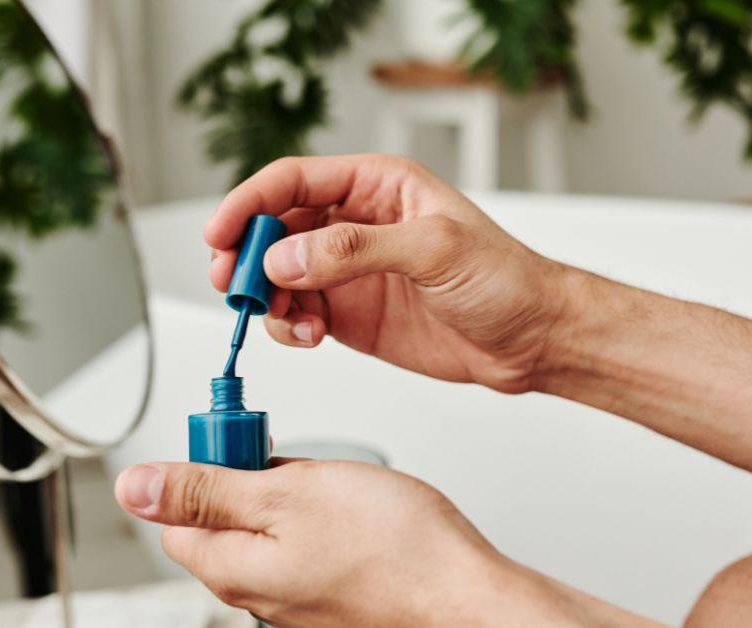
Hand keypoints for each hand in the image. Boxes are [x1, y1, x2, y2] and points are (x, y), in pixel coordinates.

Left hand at [113, 460, 634, 626]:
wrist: (466, 595)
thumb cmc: (395, 549)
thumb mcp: (290, 495)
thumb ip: (207, 491)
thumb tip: (136, 487)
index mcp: (231, 568)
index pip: (176, 514)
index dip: (206, 465)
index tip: (245, 444)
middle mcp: (256, 595)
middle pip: (225, 521)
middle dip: (256, 480)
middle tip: (302, 466)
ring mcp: (296, 601)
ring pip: (272, 531)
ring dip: (296, 500)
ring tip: (341, 490)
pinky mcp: (332, 598)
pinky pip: (309, 548)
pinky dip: (327, 523)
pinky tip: (361, 515)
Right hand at [205, 154, 568, 392]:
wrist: (531, 338)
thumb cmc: (504, 278)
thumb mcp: (435, 250)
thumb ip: (358, 250)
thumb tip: (288, 257)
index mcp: (377, 185)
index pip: (294, 181)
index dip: (249, 202)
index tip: (221, 233)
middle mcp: (355, 224)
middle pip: (274, 227)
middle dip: (246, 254)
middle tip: (234, 283)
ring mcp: (348, 271)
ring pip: (277, 274)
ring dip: (266, 297)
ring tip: (285, 320)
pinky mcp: (349, 314)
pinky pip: (296, 313)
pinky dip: (287, 326)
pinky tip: (308, 337)